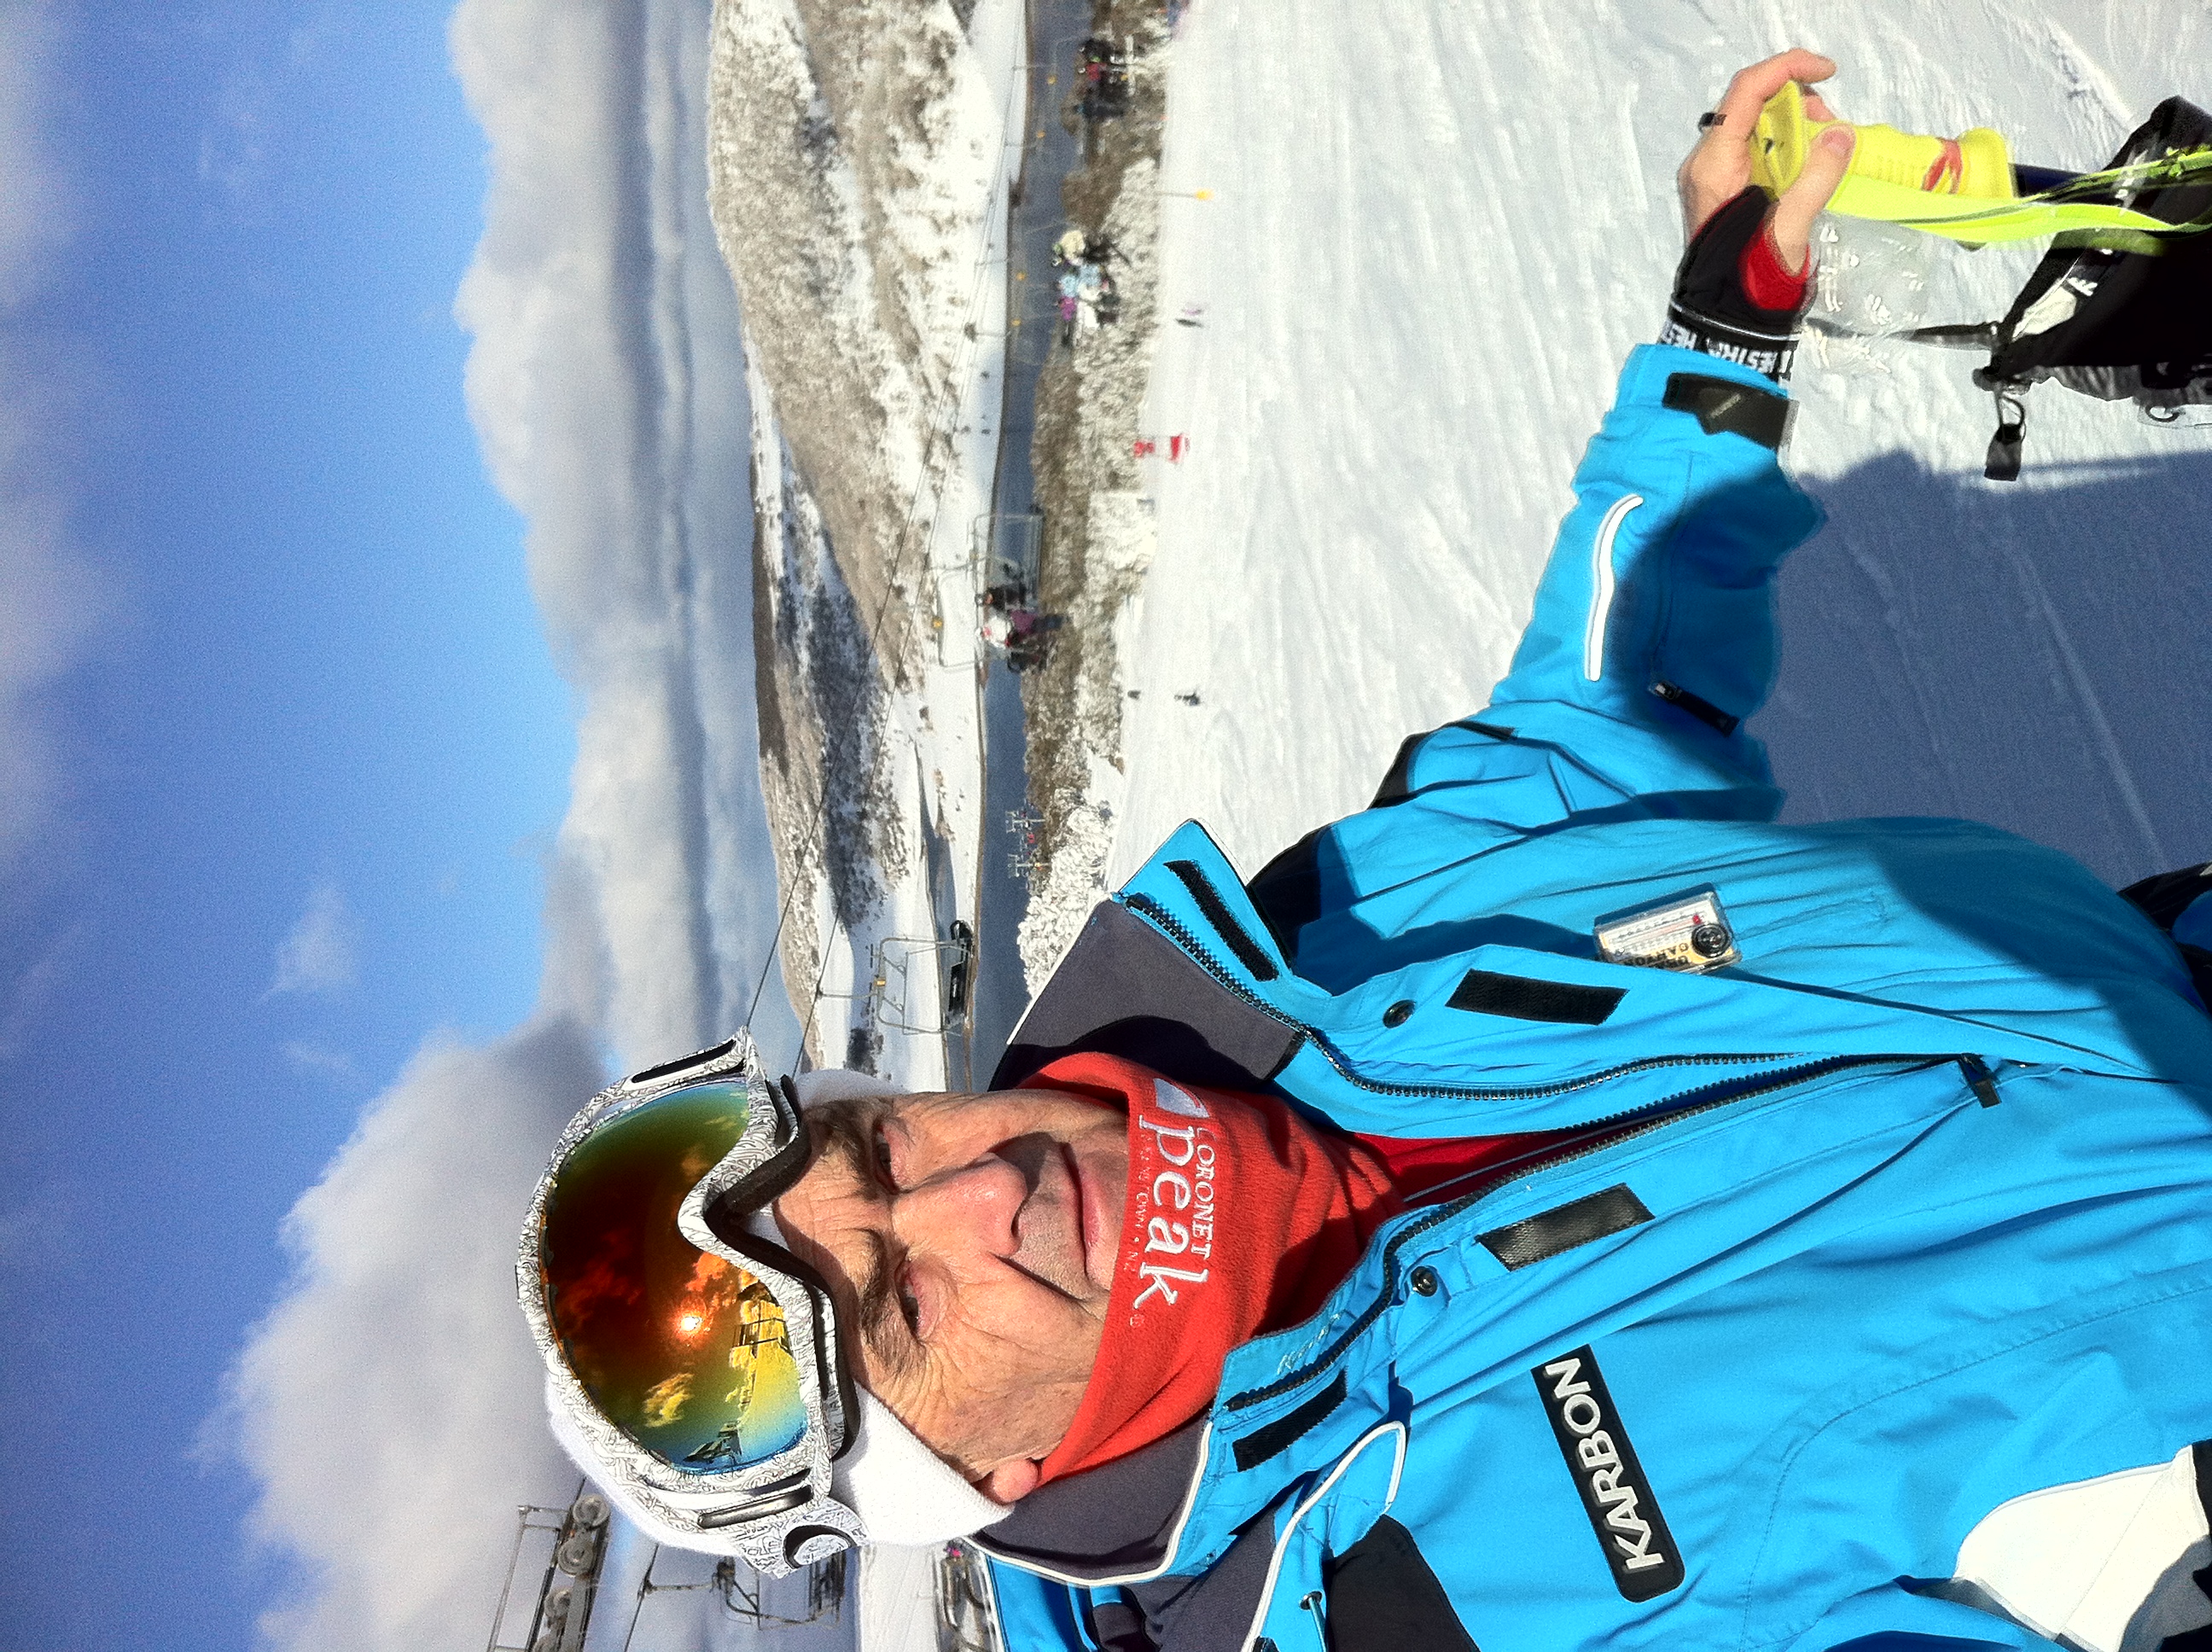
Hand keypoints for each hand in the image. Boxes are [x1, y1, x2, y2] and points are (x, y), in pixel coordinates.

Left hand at [1678, 49, 1853, 273]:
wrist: (1727, 316)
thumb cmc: (1748, 280)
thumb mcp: (1788, 229)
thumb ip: (1816, 178)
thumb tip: (1840, 136)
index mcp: (1713, 165)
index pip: (1746, 91)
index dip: (1787, 69)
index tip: (1827, 71)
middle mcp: (1706, 162)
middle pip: (1750, 102)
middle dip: (1797, 101)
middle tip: (1830, 127)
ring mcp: (1713, 174)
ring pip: (1755, 123)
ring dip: (1794, 124)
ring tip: (1823, 149)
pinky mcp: (1725, 186)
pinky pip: (1755, 147)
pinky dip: (1786, 145)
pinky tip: (1809, 164)